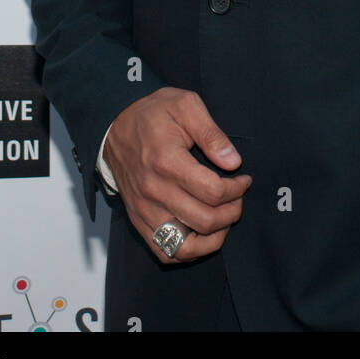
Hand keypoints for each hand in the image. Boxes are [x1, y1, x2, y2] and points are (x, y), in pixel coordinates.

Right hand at [103, 87, 251, 262]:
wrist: (115, 125)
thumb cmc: (153, 114)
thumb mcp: (186, 106)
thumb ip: (212, 133)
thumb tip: (234, 161)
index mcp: (168, 161)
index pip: (213, 191)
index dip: (237, 189)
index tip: (244, 180)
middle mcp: (154, 191)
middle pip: (205, 221)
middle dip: (232, 212)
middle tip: (238, 198)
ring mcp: (144, 210)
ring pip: (186, 246)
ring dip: (214, 238)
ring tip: (223, 220)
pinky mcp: (138, 220)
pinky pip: (165, 253)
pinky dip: (189, 252)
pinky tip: (202, 234)